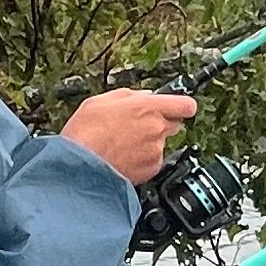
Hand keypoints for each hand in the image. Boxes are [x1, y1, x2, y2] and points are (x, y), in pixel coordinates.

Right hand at [63, 86, 200, 185]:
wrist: (79, 166)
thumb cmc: (86, 133)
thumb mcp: (102, 101)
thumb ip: (130, 96)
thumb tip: (143, 96)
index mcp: (148, 107)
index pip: (186, 105)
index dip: (181, 106)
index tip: (176, 107)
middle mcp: (156, 129)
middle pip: (174, 124)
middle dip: (160, 124)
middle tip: (138, 127)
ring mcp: (156, 151)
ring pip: (161, 144)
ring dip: (148, 143)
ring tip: (123, 145)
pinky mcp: (151, 170)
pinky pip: (153, 161)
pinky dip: (142, 160)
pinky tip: (123, 158)